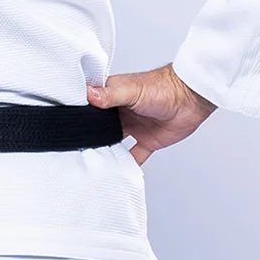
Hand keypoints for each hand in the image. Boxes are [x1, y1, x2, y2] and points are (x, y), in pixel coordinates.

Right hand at [87, 64, 215, 164]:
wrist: (193, 99)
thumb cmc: (164, 87)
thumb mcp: (131, 91)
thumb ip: (109, 95)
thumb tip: (88, 95)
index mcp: (114, 95)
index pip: (91, 105)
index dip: (80, 113)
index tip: (66, 123)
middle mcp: (121, 111)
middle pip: (100, 126)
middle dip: (91, 135)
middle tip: (76, 147)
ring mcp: (134, 126)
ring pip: (114, 142)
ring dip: (106, 150)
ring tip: (91, 160)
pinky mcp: (147, 140)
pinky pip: (134, 155)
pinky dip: (127, 164)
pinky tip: (117, 172)